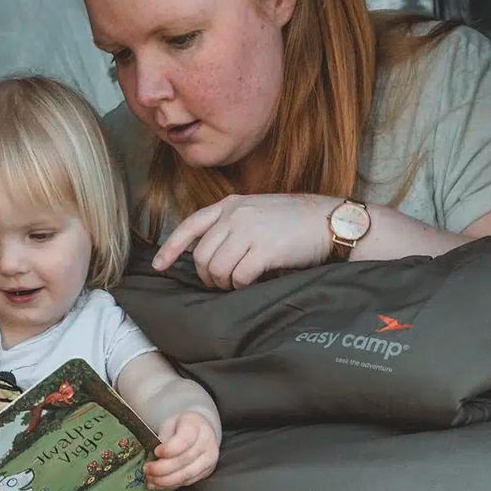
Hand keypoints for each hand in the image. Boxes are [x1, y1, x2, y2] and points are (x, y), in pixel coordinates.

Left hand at [143, 410, 219, 489]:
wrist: (199, 431)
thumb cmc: (180, 427)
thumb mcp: (169, 425)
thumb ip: (163, 439)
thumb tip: (153, 458)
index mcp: (196, 426)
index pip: (185, 440)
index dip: (169, 449)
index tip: (156, 452)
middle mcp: (206, 443)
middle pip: (184, 460)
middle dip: (162, 468)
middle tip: (147, 469)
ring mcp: (208, 459)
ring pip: (187, 474)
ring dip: (165, 480)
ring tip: (150, 479)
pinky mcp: (206, 472)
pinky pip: (187, 481)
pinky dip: (170, 484)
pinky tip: (158, 483)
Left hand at [152, 193, 335, 288]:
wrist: (331, 220)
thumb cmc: (296, 222)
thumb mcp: (258, 212)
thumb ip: (232, 225)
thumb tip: (207, 254)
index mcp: (232, 204)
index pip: (191, 226)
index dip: (171, 248)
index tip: (158, 266)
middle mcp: (236, 214)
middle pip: (202, 256)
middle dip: (208, 276)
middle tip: (223, 282)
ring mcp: (250, 230)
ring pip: (217, 269)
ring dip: (224, 284)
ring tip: (239, 282)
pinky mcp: (265, 249)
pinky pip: (238, 277)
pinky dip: (242, 286)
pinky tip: (254, 282)